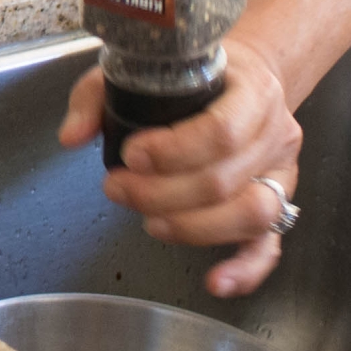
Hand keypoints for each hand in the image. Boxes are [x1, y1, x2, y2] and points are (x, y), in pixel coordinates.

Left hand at [57, 39, 302, 297]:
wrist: (243, 78)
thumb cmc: (189, 75)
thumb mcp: (140, 69)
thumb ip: (96, 98)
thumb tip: (70, 138)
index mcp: (251, 91)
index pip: (221, 130)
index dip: (173, 151)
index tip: (131, 155)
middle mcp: (275, 134)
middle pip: (225, 180)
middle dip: (162, 193)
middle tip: (118, 189)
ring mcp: (281, 173)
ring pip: (251, 215)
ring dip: (194, 228)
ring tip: (149, 221)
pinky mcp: (278, 204)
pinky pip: (270, 245)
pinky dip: (245, 269)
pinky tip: (215, 282)